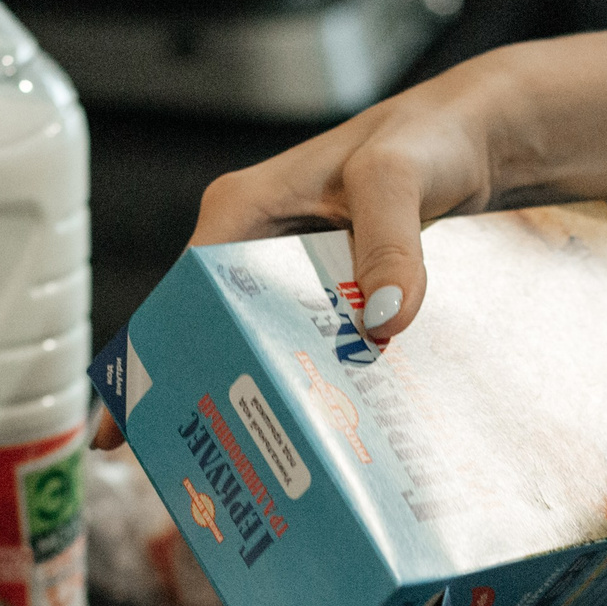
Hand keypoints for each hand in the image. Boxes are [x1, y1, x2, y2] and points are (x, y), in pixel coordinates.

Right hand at [91, 63, 505, 446]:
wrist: (477, 138)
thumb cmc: (427, 138)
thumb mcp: (398, 179)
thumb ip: (390, 240)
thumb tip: (383, 320)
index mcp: (242, 210)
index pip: (179, 294)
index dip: (154, 358)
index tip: (129, 420)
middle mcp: (256, 242)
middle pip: (211, 329)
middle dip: (200, 392)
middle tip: (193, 463)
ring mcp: (294, 270)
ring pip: (261, 342)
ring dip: (258, 395)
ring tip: (246, 467)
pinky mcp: (332, 290)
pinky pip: (311, 343)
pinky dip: (311, 383)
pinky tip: (318, 433)